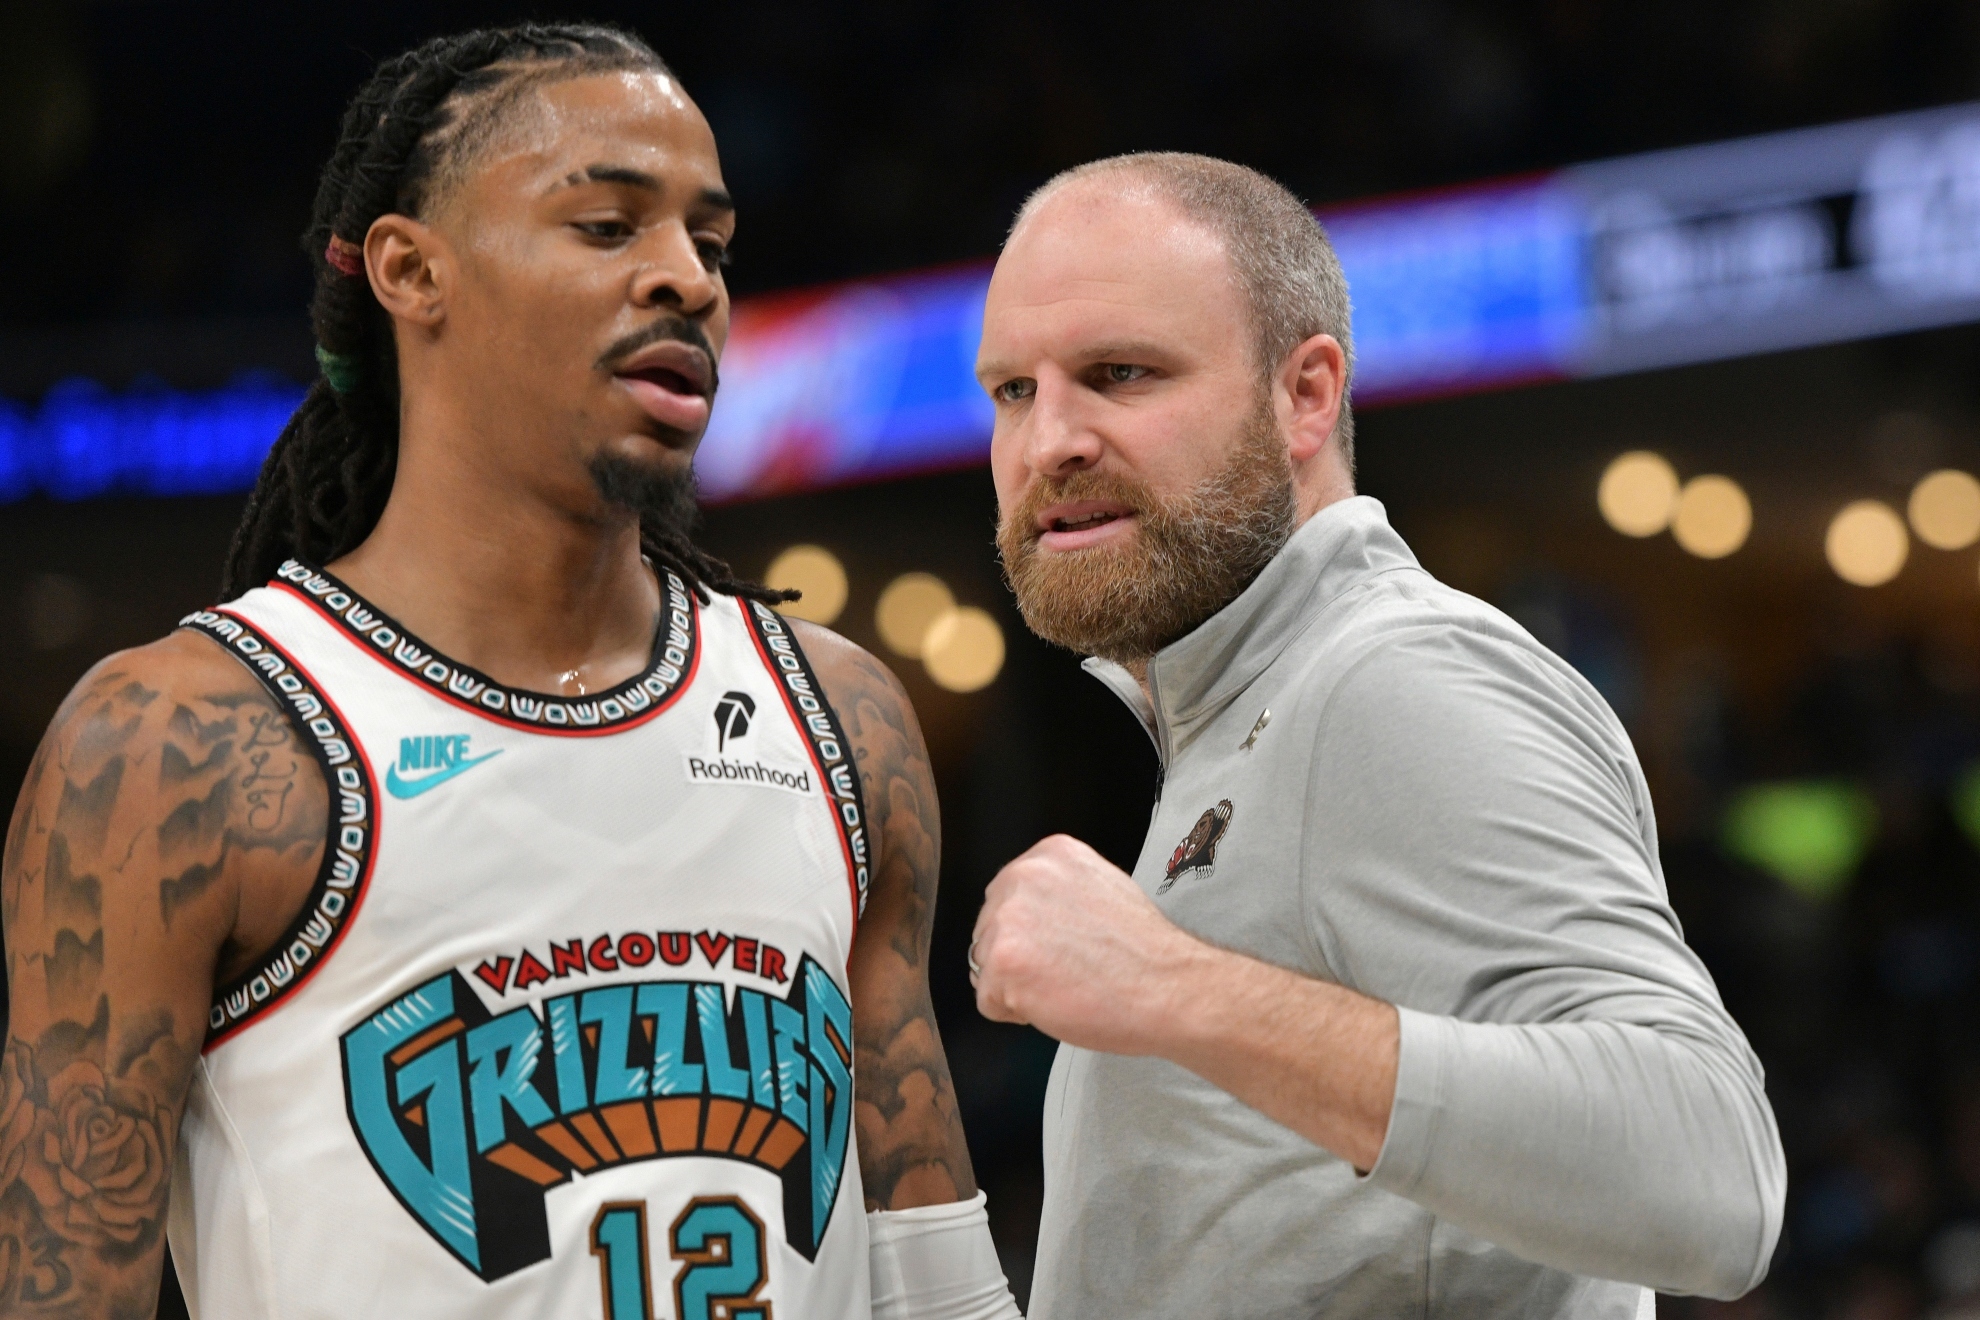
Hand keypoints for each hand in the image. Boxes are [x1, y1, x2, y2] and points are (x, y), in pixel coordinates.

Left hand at [970, 834, 1208, 1054]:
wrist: (1169, 987)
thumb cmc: (1145, 951)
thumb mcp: (1102, 886)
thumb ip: (1058, 892)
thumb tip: (1029, 914)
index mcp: (1048, 854)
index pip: (1006, 898)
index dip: (1032, 934)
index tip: (1066, 945)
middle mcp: (1023, 876)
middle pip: (988, 930)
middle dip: (1018, 958)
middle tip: (1068, 968)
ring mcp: (1009, 918)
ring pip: (985, 966)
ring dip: (1017, 986)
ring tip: (1065, 983)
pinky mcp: (1003, 962)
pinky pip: (988, 1001)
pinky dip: (1016, 1014)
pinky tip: (1057, 1002)